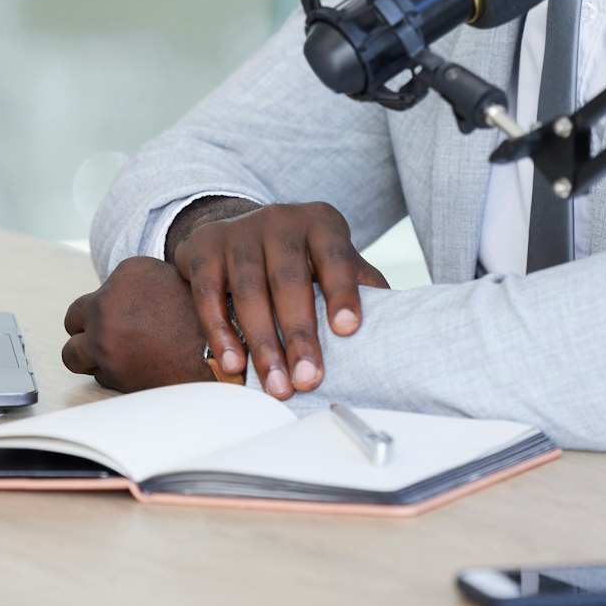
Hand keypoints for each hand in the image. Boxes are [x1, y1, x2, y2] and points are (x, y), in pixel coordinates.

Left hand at [61, 257, 214, 392]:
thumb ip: (140, 287)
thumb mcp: (176, 281)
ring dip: (90, 356)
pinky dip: (112, 375)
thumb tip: (122, 298)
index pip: (99, 292)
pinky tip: (138, 371)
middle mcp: (108, 303)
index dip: (111, 308)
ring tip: (116, 359)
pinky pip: (97, 375)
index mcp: (127, 273)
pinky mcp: (109, 371)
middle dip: (87, 330)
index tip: (127, 317)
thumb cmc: (208, 319)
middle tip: (108, 338)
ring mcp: (104, 338)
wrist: (225, 355)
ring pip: (72, 353)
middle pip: (73, 319)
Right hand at [172, 200, 388, 399]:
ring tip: (276, 385)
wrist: (241, 232)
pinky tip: (234, 364)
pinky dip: (221, 331)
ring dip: (263, 344)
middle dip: (300, 335)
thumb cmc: (302, 258)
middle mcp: (280, 220)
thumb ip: (363, 286)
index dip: (343, 293)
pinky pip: (209, 294)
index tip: (349, 330)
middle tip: (309, 379)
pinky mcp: (204, 247)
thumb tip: (401, 326)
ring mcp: (239, 232)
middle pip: (290, 281)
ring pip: (249, 291)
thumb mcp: (335, 261)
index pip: (336, 257)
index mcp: (321, 222)